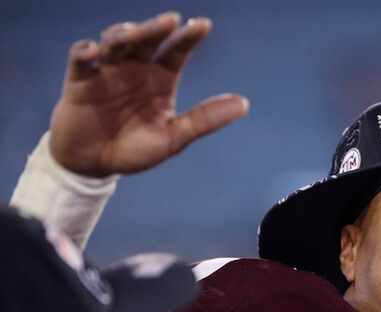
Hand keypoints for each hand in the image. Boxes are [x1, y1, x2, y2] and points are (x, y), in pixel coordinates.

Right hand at [49, 12, 248, 176]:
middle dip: (156, 27)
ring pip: (115, 41)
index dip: (188, 37)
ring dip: (123, 34)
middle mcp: (135, 68)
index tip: (203, 25)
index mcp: (161, 79)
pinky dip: (86, 51)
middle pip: (146, 39)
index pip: (177, 51)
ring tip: (132, 34)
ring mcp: (108, 71)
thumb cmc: (135, 150)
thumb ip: (205, 119)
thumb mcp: (173, 138)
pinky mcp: (80, 79)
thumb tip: (244, 104)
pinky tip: (95, 52)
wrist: (95, 165)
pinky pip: (80, 58)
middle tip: (170, 20)